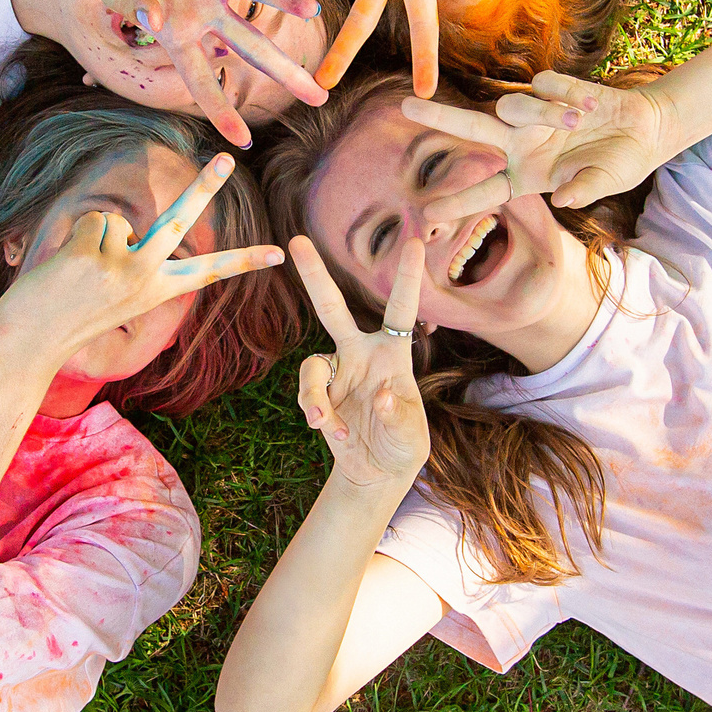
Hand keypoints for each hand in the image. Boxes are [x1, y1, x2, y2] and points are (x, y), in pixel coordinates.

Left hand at [0, 152, 283, 363]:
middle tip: (228, 157)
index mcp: (158, 292)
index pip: (209, 273)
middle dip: (206, 186)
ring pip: (118, 220)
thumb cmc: (72, 316)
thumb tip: (124, 225)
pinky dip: (77, 236)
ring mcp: (121, 267)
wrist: (32, 342)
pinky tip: (68, 266)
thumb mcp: (116, 296)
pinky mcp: (94, 255)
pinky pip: (92, 220)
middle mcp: (147, 279)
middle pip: (181, 221)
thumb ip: (131, 262)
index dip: (246, 261)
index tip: (280, 254)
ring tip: (81, 271)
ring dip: (97, 236)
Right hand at [73, 0, 324, 145]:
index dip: (222, 112)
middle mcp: (205, 9)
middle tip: (319, 97)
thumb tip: (153, 19)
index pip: (203, 81)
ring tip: (312, 8)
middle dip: (285, 71)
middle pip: (252, 46)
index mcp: (179, 34)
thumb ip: (131, 6)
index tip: (243, 142)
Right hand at [288, 236, 430, 490]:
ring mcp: (336, 373)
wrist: (377, 471)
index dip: (406, 278)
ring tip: (327, 425)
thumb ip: (399, 415)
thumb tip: (381, 393)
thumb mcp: (412, 436)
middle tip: (297, 240)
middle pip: (332, 308)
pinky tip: (332, 432)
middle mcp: (360, 354)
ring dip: (314, 396)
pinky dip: (317, 414)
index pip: (401, 310)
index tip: (413, 243)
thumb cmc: (404, 445)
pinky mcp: (319, 396)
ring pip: (310, 364)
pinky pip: (308, 395)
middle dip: (315, 275)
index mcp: (393, 353)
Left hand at [401, 72, 667, 222]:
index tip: (426, 216)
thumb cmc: (621, 163)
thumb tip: (562, 199)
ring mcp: (534, 116)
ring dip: (544, 114)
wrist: (645, 128)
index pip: (487, 192)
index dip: (459, 204)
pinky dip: (568, 95)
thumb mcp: (607, 182)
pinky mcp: (551, 89)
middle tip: (406, 105)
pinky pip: (545, 85)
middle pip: (472, 128)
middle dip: (440, 117)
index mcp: (528, 176)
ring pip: (513, 105)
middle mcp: (522, 144)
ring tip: (580, 120)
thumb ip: (585, 190)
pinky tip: (590, 104)